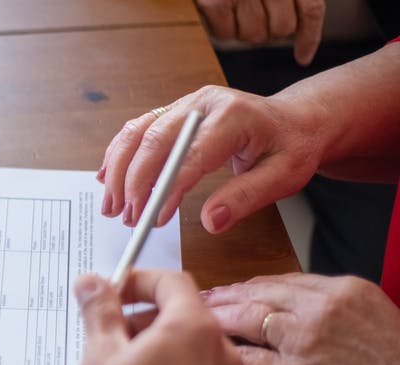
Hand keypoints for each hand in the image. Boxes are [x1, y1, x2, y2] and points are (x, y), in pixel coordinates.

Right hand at [71, 271, 242, 364]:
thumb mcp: (100, 354)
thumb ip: (99, 311)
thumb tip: (91, 282)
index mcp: (193, 328)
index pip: (172, 282)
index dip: (138, 281)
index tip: (111, 292)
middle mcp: (221, 352)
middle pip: (184, 314)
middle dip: (145, 315)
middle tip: (108, 330)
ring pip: (193, 348)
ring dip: (160, 345)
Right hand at [98, 85, 328, 233]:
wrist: (295, 119)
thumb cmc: (292, 146)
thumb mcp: (284, 176)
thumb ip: (246, 197)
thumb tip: (212, 221)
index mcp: (233, 116)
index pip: (190, 155)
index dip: (167, 189)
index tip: (155, 218)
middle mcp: (202, 104)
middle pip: (153, 139)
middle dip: (133, 182)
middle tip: (126, 217)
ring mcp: (184, 105)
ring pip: (137, 132)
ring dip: (118, 170)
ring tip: (111, 205)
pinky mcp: (173, 112)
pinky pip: (138, 130)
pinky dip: (119, 155)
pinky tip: (109, 179)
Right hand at [196, 0, 325, 64]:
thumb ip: (279, 4)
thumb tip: (295, 38)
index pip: (310, 9)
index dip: (308, 37)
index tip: (303, 58)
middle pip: (282, 28)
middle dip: (266, 33)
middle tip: (248, 21)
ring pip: (254, 35)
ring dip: (240, 31)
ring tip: (230, 14)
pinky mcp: (217, 3)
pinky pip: (226, 34)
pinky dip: (219, 30)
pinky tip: (213, 14)